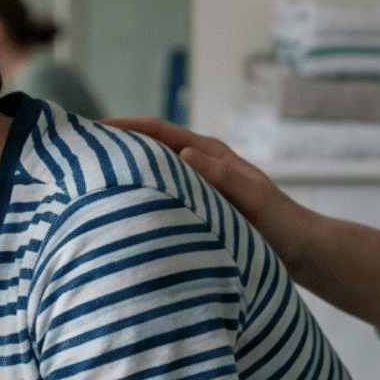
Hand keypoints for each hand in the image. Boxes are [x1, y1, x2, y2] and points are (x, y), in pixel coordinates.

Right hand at [103, 118, 316, 269]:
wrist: (303, 251)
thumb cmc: (283, 224)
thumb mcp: (254, 198)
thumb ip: (221, 176)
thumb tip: (181, 154)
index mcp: (210, 154)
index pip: (158, 131)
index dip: (124, 127)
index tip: (91, 130)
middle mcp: (199, 165)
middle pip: (148, 147)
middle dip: (114, 146)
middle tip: (76, 153)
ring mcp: (196, 187)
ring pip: (152, 173)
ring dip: (124, 173)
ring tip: (87, 181)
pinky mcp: (196, 209)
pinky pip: (159, 197)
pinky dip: (138, 197)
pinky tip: (119, 212)